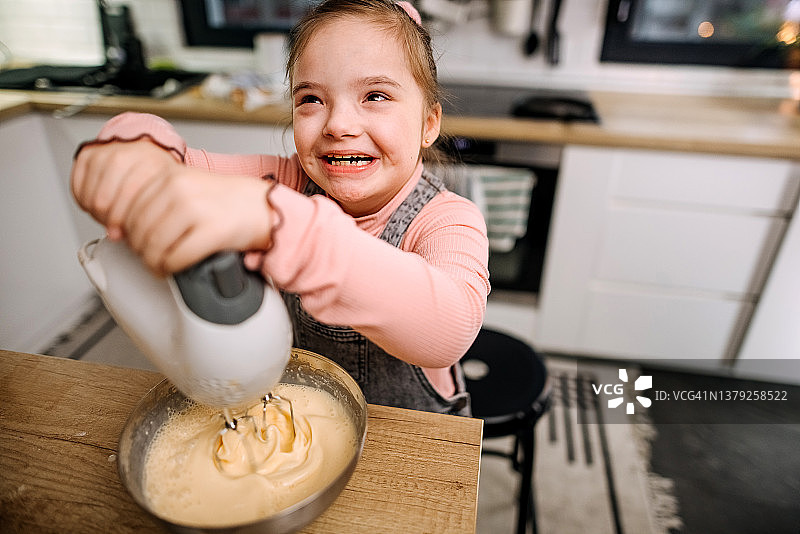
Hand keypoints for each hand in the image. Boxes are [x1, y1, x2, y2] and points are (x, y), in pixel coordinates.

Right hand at [71, 138, 180, 239]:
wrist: (144, 150)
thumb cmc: (153, 173)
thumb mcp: (162, 193)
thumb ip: (146, 215)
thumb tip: (116, 235)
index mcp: (149, 166)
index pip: (129, 205)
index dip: (125, 225)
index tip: (127, 232)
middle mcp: (124, 157)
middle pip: (104, 205)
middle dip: (110, 221)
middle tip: (118, 223)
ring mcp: (103, 154)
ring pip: (91, 201)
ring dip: (99, 213)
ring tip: (112, 211)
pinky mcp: (86, 155)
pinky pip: (78, 191)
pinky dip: (87, 201)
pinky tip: (101, 199)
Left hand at [71, 139, 272, 274]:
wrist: (266, 207)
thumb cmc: (228, 202)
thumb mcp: (188, 188)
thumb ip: (157, 201)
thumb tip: (125, 230)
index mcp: (169, 176)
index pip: (127, 209)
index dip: (128, 233)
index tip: (139, 242)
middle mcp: (179, 190)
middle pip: (138, 231)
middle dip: (142, 251)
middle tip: (152, 258)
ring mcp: (196, 209)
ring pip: (154, 247)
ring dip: (155, 263)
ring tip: (163, 265)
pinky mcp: (212, 231)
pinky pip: (178, 258)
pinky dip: (173, 269)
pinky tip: (177, 268)